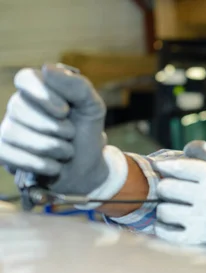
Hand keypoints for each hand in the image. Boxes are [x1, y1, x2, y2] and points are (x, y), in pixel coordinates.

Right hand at [0, 65, 127, 203]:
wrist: (86, 167)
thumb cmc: (86, 132)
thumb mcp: (92, 107)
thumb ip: (78, 86)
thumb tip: (47, 68)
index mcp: (39, 89)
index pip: (25, 79)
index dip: (43, 94)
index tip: (65, 110)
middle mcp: (19, 106)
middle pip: (18, 107)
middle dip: (54, 127)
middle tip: (71, 134)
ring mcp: (9, 129)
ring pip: (14, 133)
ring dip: (51, 147)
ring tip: (67, 151)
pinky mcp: (5, 152)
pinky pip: (10, 155)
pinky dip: (39, 164)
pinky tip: (55, 166)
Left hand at [154, 140, 205, 259]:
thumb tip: (185, 148)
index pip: (178, 167)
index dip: (165, 166)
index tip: (162, 167)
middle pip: (166, 188)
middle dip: (165, 186)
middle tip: (169, 189)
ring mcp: (202, 220)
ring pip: (163, 210)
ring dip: (163, 207)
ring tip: (171, 206)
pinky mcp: (197, 238)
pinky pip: (166, 233)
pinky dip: (161, 228)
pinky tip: (168, 222)